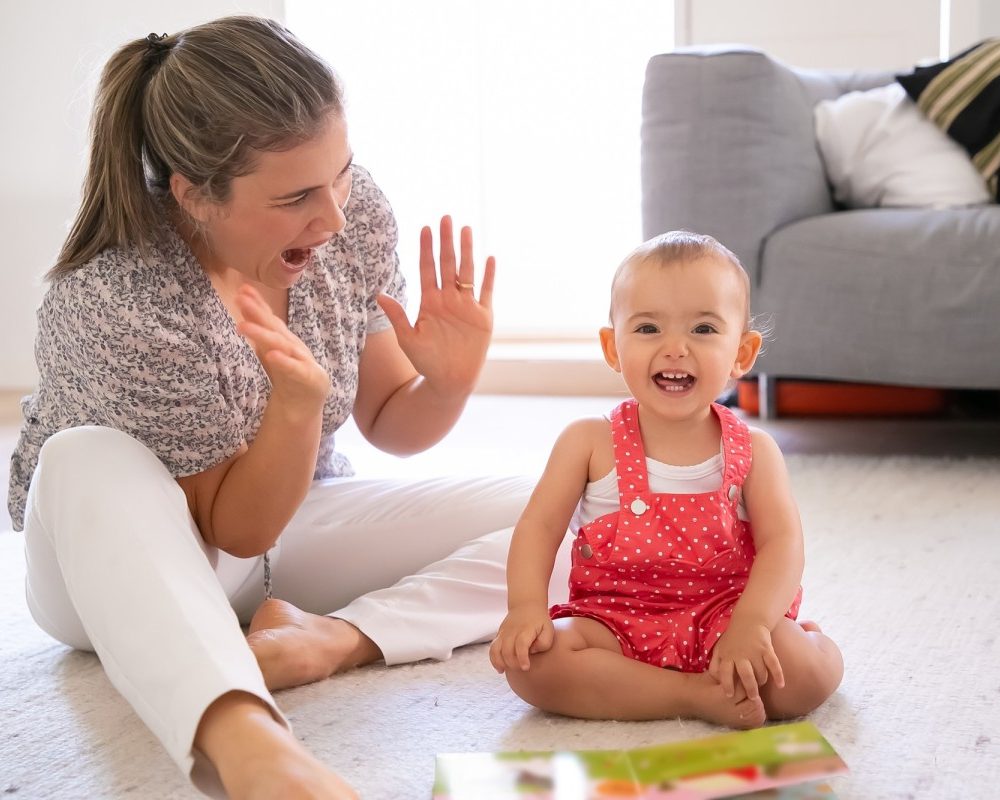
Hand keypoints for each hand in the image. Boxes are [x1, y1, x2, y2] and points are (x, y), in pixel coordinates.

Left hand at [236, 285, 331, 413]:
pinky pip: (294, 369)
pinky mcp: (309, 378)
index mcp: (285, 339)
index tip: (242, 290)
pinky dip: (283, 361)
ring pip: (281, 345)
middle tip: (241, 299)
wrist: (305, 406)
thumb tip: (243, 303)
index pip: (270, 319)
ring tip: (243, 326)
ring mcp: (303, 361)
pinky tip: (271, 355)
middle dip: (258, 313)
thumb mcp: (270, 351)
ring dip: (263, 334)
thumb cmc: (287, 376)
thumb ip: (259, 329)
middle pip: (275, 328)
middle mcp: (294, 346)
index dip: (258, 304)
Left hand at [377, 215, 494, 395]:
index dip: (426, 249)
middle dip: (446, 241)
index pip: (427, 269)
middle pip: (447, 264)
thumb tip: (380, 295)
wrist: (450, 381)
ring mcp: (467, 307)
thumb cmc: (427, 362)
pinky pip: (487, 292)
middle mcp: (449, 300)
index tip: (425, 228)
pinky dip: (489, 276)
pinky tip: (490, 258)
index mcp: (430, 302)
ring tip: (466, 229)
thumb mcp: (409, 339)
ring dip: (467, 251)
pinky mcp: (483, 317)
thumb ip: (397, 316)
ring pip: (467, 272)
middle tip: (445, 218)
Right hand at [489, 605, 554, 672]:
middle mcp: (512, 632)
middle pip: (507, 650)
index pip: (521, 645)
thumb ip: (544, 642)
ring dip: (500, 663)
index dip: (522, 658)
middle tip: (521, 669)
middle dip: (512, 664)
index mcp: (526, 630)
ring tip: (506, 671)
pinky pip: (492, 649)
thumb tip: (532, 651)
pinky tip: (500, 668)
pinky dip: (494, 660)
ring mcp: (503, 633)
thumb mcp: (548, 629)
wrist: (526, 605)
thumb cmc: (539, 621)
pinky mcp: (498, 636)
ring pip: (496, 650)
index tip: (526, 667)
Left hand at [708, 619, 784, 700]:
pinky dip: (778, 675)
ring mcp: (754, 651)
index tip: (729, 695)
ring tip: (761, 685)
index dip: (727, 684)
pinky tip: (781, 685)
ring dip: (762, 681)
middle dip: (750, 688)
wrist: (749, 620)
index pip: (725, 672)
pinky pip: (774, 664)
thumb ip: (715, 663)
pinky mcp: (767, 648)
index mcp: (728, 655)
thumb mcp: (720, 649)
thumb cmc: (733, 638)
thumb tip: (713, 679)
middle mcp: (741, 654)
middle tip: (753, 698)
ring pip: (761, 672)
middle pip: (746, 675)